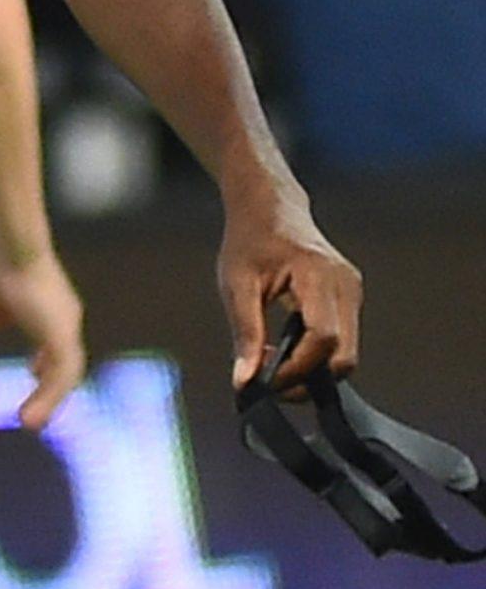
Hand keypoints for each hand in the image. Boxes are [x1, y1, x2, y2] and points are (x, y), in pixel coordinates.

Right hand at [0, 239, 87, 430]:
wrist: (16, 247)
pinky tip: (30, 418)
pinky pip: (59, 380)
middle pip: (65, 361)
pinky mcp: (62, 340)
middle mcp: (65, 317)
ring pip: (65, 375)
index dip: (46, 358)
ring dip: (48, 400)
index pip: (57, 339)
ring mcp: (66, 328)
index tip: (34, 372)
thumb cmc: (4, 255)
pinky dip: (47, 401)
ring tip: (29, 422)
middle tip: (37, 409)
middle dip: (51, 385)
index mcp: (53, 304)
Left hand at [220, 179, 360, 390]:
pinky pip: (342, 340)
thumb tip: (245, 379)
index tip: (268, 380)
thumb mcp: (236, 285)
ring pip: (345, 353)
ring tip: (275, 363)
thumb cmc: (252, 238)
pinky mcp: (350, 298)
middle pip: (343, 355)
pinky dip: (317, 355)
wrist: (270, 208)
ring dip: (313, 369)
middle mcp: (345, 284)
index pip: (323, 338)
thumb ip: (245, 333)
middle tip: (272, 381)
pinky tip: (288, 349)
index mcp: (318, 275)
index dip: (298, 369)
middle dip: (309, 379)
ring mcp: (352, 292)